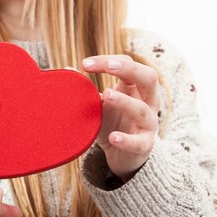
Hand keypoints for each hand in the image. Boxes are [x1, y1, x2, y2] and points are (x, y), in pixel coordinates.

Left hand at [82, 55, 160, 180]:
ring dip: (125, 101)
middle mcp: (147, 102)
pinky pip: (138, 142)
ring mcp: (148, 124)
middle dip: (130, 69)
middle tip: (108, 66)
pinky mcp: (144, 146)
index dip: (109, 61)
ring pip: (143, 110)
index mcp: (136, 88)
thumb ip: (88, 90)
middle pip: (149, 78)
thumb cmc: (113, 124)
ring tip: (106, 94)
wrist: (123, 156)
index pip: (129, 65)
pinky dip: (126, 139)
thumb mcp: (99, 105)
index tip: (84, 64)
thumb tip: (66, 71)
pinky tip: (113, 137)